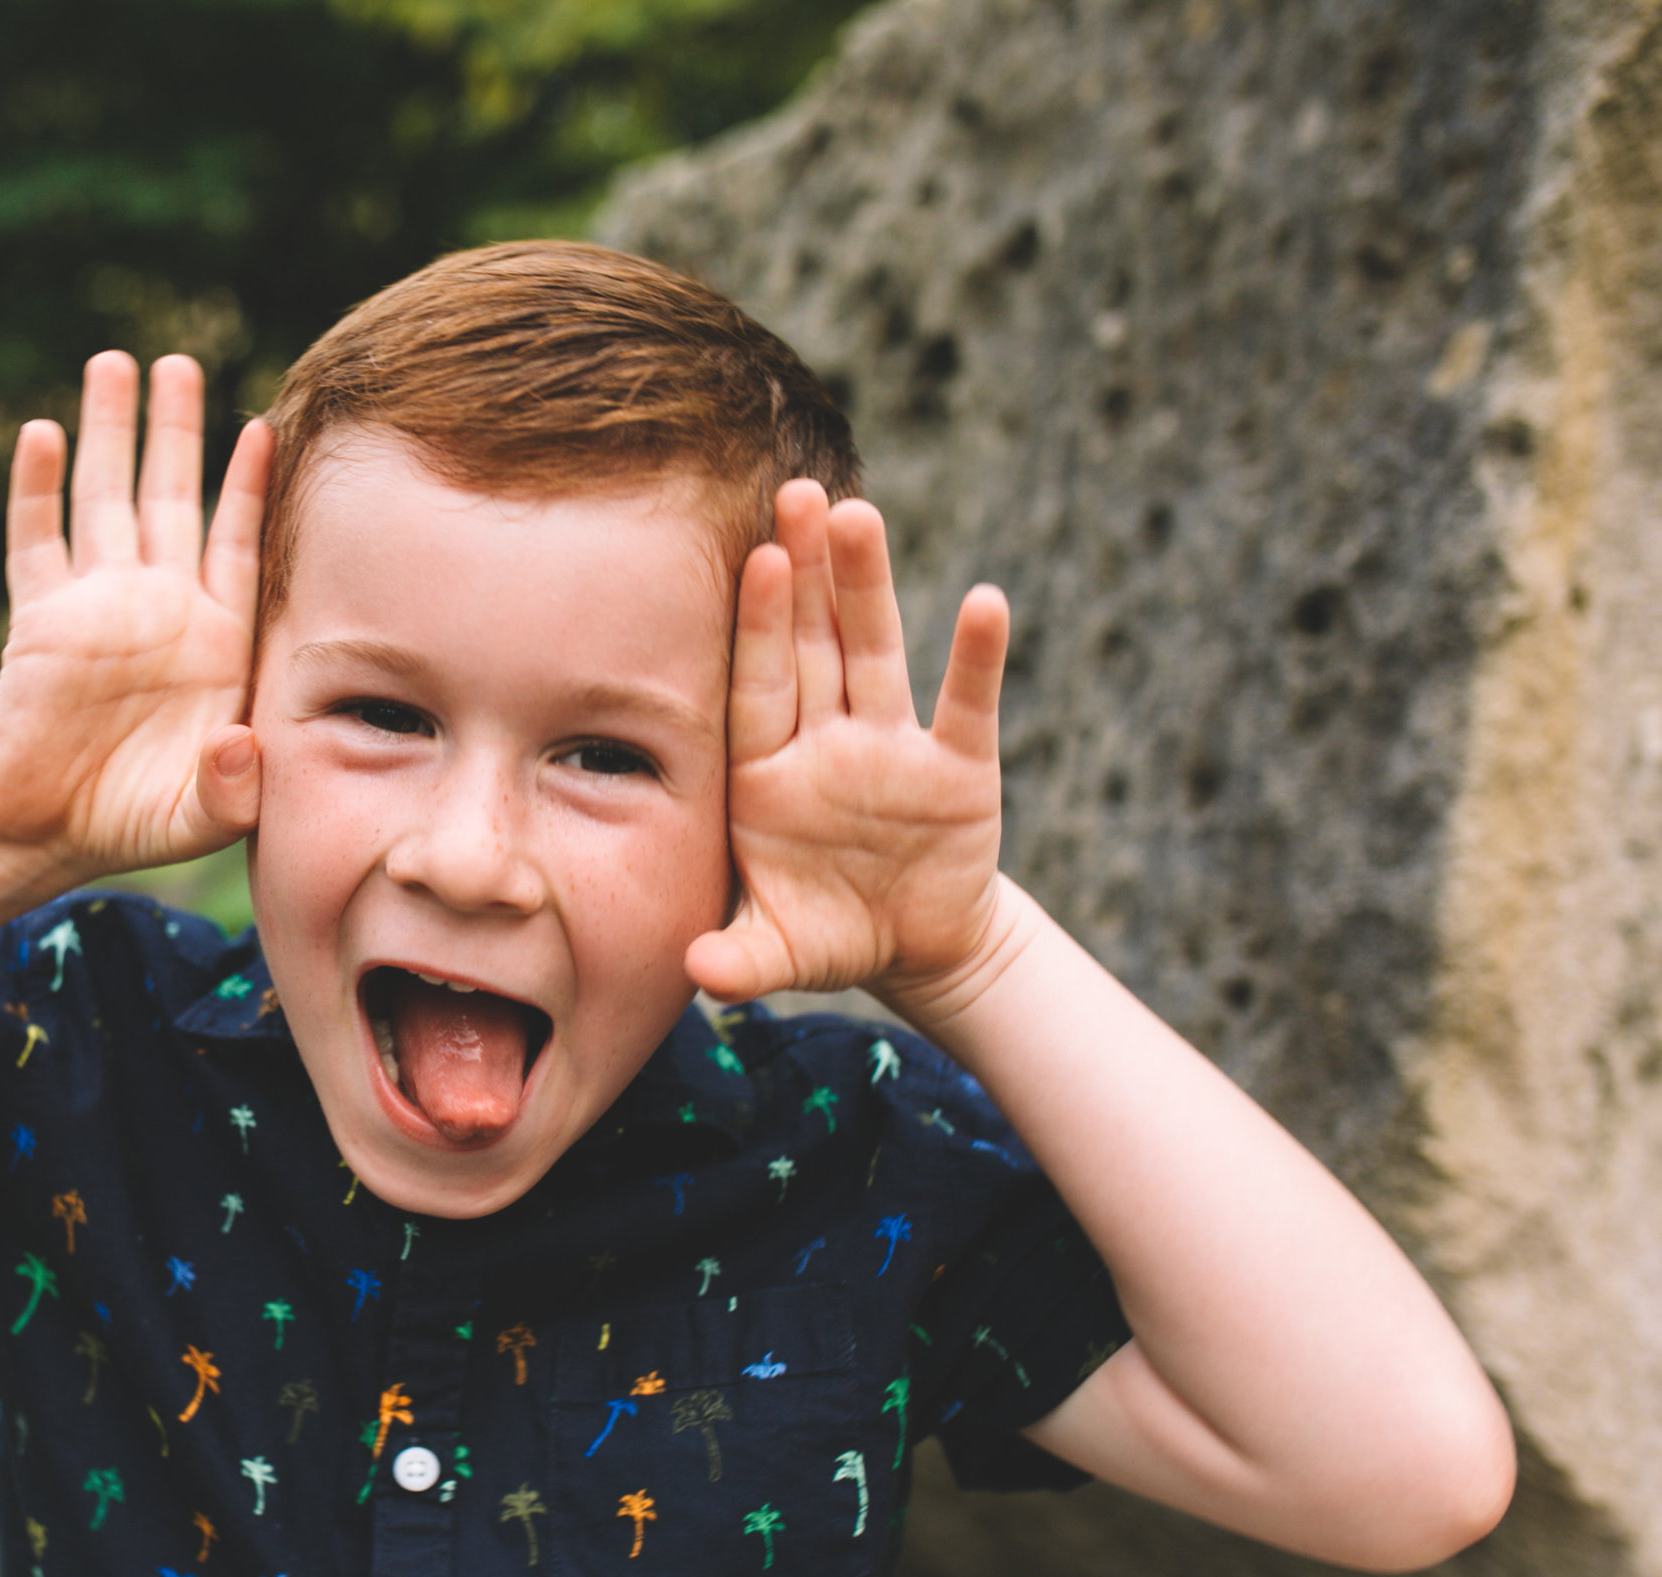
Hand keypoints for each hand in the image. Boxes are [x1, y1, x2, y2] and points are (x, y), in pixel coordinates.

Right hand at [0, 351, 269, 881]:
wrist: (44, 832)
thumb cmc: (136, 819)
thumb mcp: (203, 816)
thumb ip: (232, 786)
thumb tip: (238, 745)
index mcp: (215, 639)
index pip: (238, 544)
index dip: (248, 488)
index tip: (265, 427)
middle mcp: (159, 605)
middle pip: (172, 497)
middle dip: (176, 431)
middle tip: (179, 363)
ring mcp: (96, 604)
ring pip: (105, 498)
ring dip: (109, 434)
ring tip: (115, 363)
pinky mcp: (38, 617)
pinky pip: (36, 540)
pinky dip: (35, 488)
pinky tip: (40, 432)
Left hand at [684, 485, 1011, 1008]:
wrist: (914, 948)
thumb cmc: (829, 933)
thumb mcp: (779, 953)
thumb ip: (739, 959)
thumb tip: (699, 975)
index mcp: (767, 772)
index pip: (757, 685)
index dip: (760, 626)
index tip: (757, 561)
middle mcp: (826, 741)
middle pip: (811, 644)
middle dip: (805, 571)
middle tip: (797, 492)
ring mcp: (892, 747)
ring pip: (877, 652)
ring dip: (869, 586)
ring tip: (860, 516)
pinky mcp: (958, 767)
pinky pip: (966, 703)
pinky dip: (977, 658)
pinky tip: (986, 602)